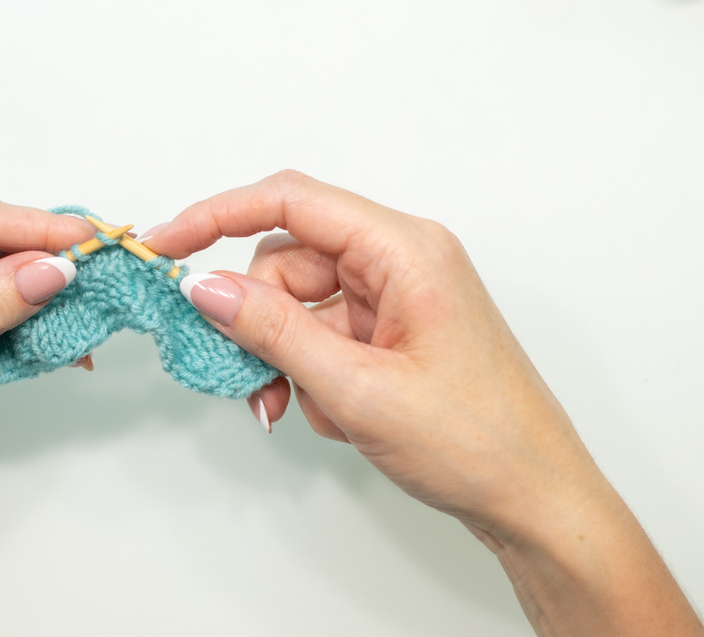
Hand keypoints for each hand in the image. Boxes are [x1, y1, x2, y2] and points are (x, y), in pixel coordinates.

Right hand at [145, 170, 703, 635]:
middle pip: (287, 259)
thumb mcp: (356, 387)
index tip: (168, 246)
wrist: (536, 502)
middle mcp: (401, 259)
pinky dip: (308, 372)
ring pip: (298, 301)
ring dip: (282, 356)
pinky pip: (322, 332)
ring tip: (291, 408)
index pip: (291, 200)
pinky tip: (332, 413)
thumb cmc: (477, 442)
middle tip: (242, 373)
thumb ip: (272, 330)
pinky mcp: (392, 329)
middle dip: (256, 318)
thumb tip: (205, 286)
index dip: (218, 215)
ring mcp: (397, 296)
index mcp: (405, 249)